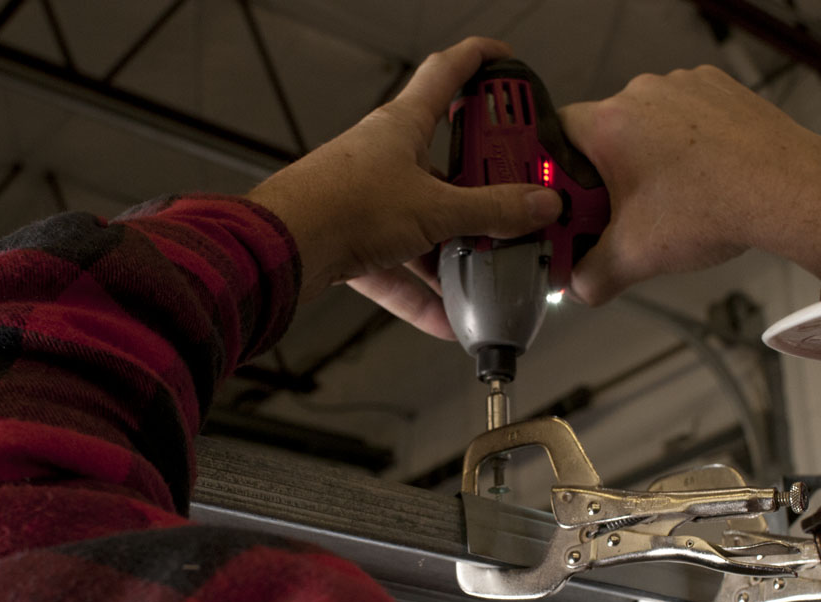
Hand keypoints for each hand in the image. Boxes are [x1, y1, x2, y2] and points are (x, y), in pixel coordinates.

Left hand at [245, 37, 562, 337]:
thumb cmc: (340, 205)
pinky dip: (423, 294)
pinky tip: (448, 320)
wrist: (284, 247)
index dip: (480, 61)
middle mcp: (384, 158)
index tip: (507, 62)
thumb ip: (491, 210)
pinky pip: (399, 269)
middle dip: (483, 183)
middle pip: (445, 162)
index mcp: (403, 126)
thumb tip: (536, 205)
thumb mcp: (436, 208)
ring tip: (486, 269)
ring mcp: (368, 201)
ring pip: (423, 221)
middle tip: (518, 197)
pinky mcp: (353, 242)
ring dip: (454, 248)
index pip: (448, 73)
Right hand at [560, 66, 820, 304]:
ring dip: (648, 154)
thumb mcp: (635, 257)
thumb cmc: (713, 212)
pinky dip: (687, 140)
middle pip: (602, 131)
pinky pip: (685, 113)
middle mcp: (642, 93)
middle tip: (622, 210)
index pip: (554, 136)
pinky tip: (703, 175)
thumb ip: (590, 277)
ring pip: (646, 122)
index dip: (555, 172)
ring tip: (672, 196)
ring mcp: (684, 84)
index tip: (569, 200)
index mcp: (610, 124)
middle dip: (606, 171)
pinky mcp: (718, 87)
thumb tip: (576, 287)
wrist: (790, 191)